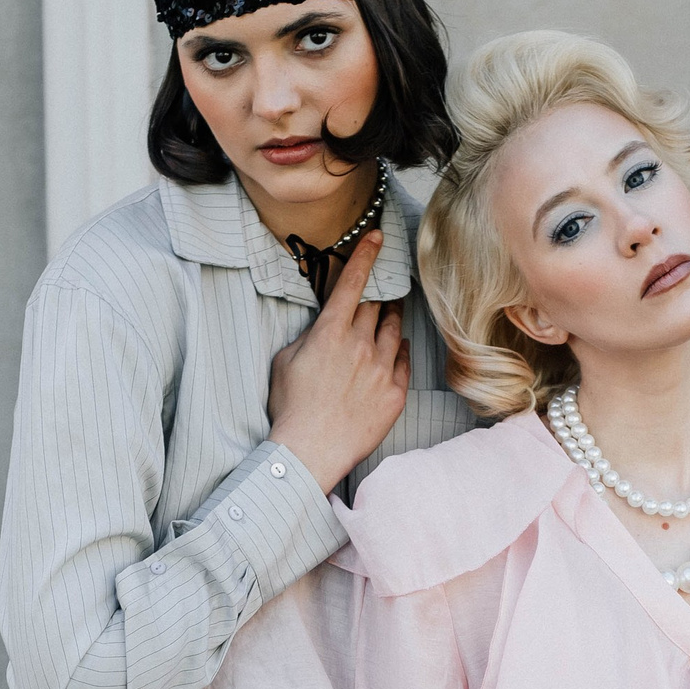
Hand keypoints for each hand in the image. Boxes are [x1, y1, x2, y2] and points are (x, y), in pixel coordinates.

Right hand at [266, 233, 410, 490]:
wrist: (309, 452)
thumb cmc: (290, 407)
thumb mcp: (285, 361)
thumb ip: (309, 336)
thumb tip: (325, 326)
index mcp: (330, 332)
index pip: (352, 282)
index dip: (366, 254)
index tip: (378, 236)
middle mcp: (360, 345)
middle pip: (376, 305)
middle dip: (377, 296)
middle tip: (376, 295)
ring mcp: (381, 369)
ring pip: (394, 330)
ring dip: (390, 320)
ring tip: (385, 320)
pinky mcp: (395, 393)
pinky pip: (404, 361)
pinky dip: (397, 353)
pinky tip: (390, 354)